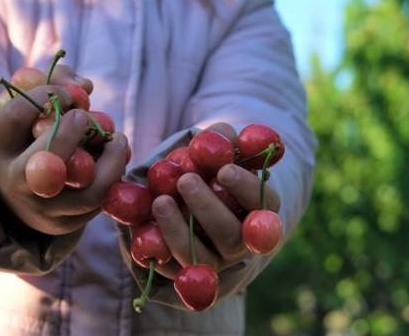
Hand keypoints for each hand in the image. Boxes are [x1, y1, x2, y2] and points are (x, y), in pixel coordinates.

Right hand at [0, 69, 128, 235]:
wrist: (22, 197)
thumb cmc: (32, 141)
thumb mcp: (32, 113)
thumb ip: (56, 84)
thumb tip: (85, 86)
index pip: (16, 117)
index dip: (44, 95)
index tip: (65, 93)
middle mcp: (15, 182)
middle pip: (45, 161)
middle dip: (69, 134)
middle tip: (84, 117)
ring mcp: (42, 208)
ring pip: (84, 190)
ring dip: (110, 161)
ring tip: (117, 139)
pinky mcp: (66, 223)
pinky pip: (99, 201)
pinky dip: (114, 176)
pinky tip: (117, 156)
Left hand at [148, 123, 280, 278]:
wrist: (179, 197)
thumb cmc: (206, 168)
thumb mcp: (215, 149)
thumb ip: (221, 139)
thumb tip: (223, 135)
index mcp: (257, 212)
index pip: (265, 205)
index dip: (246, 189)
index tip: (223, 170)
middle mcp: (240, 243)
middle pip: (231, 235)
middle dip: (207, 207)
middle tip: (185, 180)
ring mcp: (213, 262)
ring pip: (201, 257)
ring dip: (178, 229)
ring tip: (160, 200)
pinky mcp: (185, 273)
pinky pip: (172, 270)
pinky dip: (157, 250)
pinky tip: (143, 227)